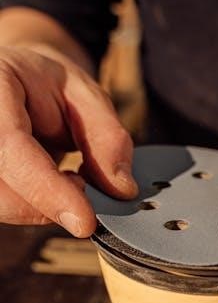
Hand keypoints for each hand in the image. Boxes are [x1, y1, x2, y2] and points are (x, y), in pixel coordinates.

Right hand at [0, 46, 137, 235]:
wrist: (9, 81)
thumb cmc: (43, 84)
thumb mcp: (84, 94)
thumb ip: (106, 137)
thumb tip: (121, 188)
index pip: (11, 147)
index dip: (49, 189)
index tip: (85, 221)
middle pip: (3, 191)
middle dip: (51, 202)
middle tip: (83, 181)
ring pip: (3, 205)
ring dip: (43, 205)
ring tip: (66, 176)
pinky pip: (4, 207)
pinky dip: (34, 205)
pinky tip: (48, 184)